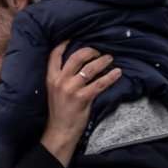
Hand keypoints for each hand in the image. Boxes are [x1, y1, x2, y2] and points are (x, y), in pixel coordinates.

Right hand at [39, 42, 120, 165]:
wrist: (60, 130)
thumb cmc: (59, 111)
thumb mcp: (54, 90)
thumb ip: (62, 77)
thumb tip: (78, 64)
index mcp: (51, 78)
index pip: (55, 55)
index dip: (64, 44)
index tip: (73, 37)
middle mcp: (60, 81)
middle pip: (76, 57)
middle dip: (90, 51)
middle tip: (99, 51)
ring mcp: (71, 89)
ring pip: (90, 69)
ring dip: (102, 62)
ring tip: (110, 59)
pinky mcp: (82, 98)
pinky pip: (100, 84)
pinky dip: (110, 77)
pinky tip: (117, 73)